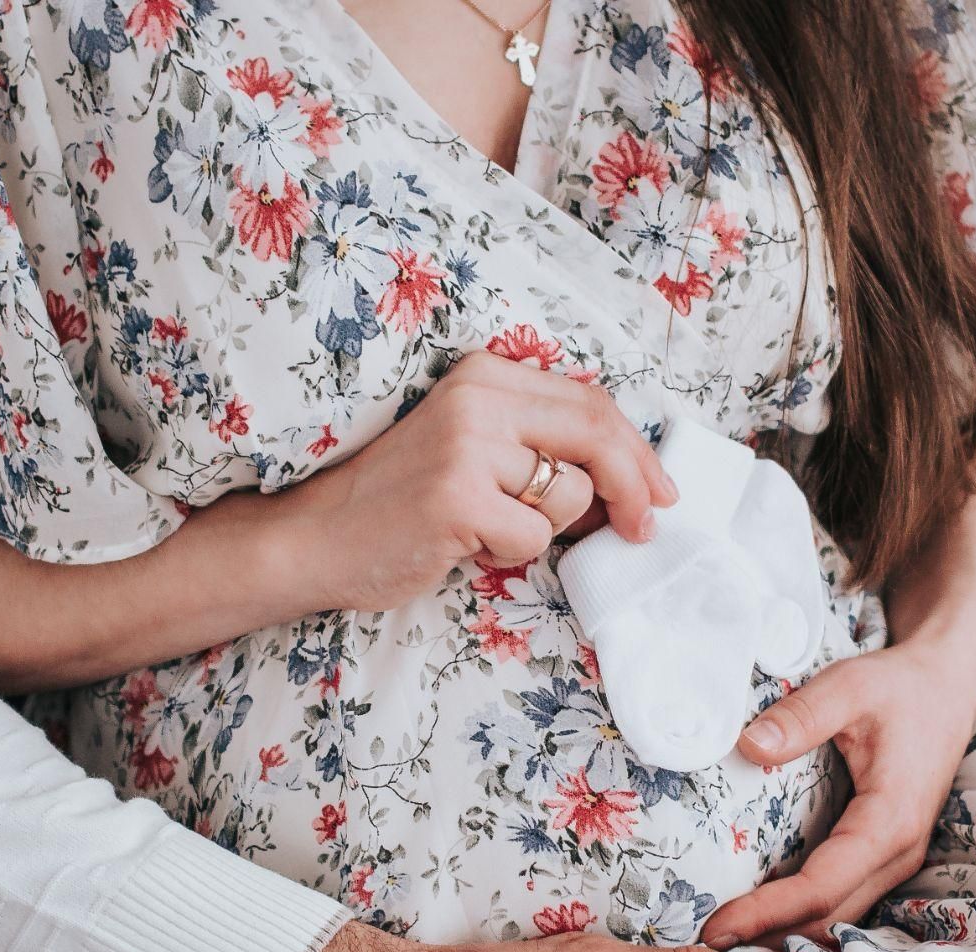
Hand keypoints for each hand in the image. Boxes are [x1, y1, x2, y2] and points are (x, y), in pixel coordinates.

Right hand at [283, 350, 675, 612]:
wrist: (317, 536)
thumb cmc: (401, 503)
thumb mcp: (473, 450)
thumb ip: (539, 448)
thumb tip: (630, 484)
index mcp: (484, 375)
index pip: (590, 402)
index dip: (635, 451)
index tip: (658, 491)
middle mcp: (478, 398)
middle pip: (596, 433)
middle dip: (635, 485)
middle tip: (645, 527)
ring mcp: (466, 444)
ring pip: (568, 493)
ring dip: (545, 528)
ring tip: (489, 529)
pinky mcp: (456, 496)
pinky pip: (533, 535)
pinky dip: (511, 553)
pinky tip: (467, 546)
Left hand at [700, 637, 975, 948]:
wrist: (946, 684)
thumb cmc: (900, 686)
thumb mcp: (850, 686)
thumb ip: (801, 715)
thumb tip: (748, 746)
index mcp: (891, 821)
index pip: (820, 886)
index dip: (766, 912)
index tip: (715, 926)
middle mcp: (900, 853)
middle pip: (829, 916)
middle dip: (768, 937)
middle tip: (704, 946)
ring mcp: (897, 859)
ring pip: (840, 917)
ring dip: (786, 934)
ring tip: (726, 944)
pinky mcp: (886, 855)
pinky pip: (844, 900)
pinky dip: (804, 916)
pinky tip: (761, 919)